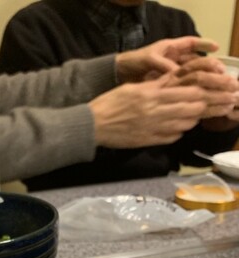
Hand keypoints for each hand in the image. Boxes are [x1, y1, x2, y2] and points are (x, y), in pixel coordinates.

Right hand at [90, 76, 209, 147]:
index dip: (199, 92)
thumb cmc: (110, 103)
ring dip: (191, 120)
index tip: (202, 91)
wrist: (94, 125)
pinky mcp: (148, 141)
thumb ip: (155, 84)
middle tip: (201, 105)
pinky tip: (177, 128)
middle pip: (190, 110)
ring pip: (184, 125)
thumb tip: (174, 78)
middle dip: (200, 107)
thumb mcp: (132, 87)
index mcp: (151, 95)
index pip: (186, 93)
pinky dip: (178, 132)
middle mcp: (155, 112)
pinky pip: (171, 138)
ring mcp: (153, 128)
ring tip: (191, 116)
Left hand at [116, 36, 218, 82]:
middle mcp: (172, 61)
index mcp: (170, 49)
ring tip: (207, 86)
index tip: (216, 47)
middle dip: (204, 66)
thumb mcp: (149, 59)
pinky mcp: (163, 87)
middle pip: (193, 62)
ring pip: (187, 76)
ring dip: (196, 81)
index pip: (191, 44)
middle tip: (216, 73)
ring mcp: (168, 74)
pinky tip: (192, 96)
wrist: (118, 75)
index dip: (204, 44)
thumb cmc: (133, 62)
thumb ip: (164, 65)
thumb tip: (178, 73)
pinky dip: (184, 91)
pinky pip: (177, 87)